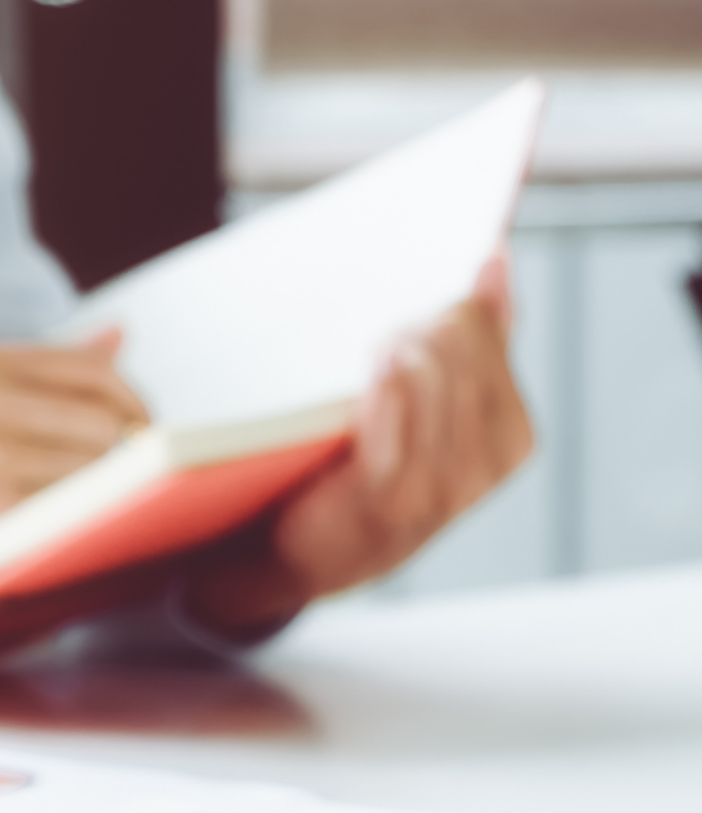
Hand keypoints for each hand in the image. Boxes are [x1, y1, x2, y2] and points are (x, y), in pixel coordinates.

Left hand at [185, 258, 532, 637]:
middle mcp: (487, 462)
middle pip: (460, 349)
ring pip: (432, 375)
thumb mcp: (428, 408)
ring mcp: (443, 487)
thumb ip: (470, 342)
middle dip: (418, 323)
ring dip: (396, 349)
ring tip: (367, 348)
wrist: (302, 554)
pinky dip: (388, 388)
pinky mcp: (390, 500)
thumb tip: (493, 257)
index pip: (489, 335)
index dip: (444, 305)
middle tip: (375, 322)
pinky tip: (377, 367)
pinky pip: (398, 423)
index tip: (406, 297)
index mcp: (510, 433)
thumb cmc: (362, 470)